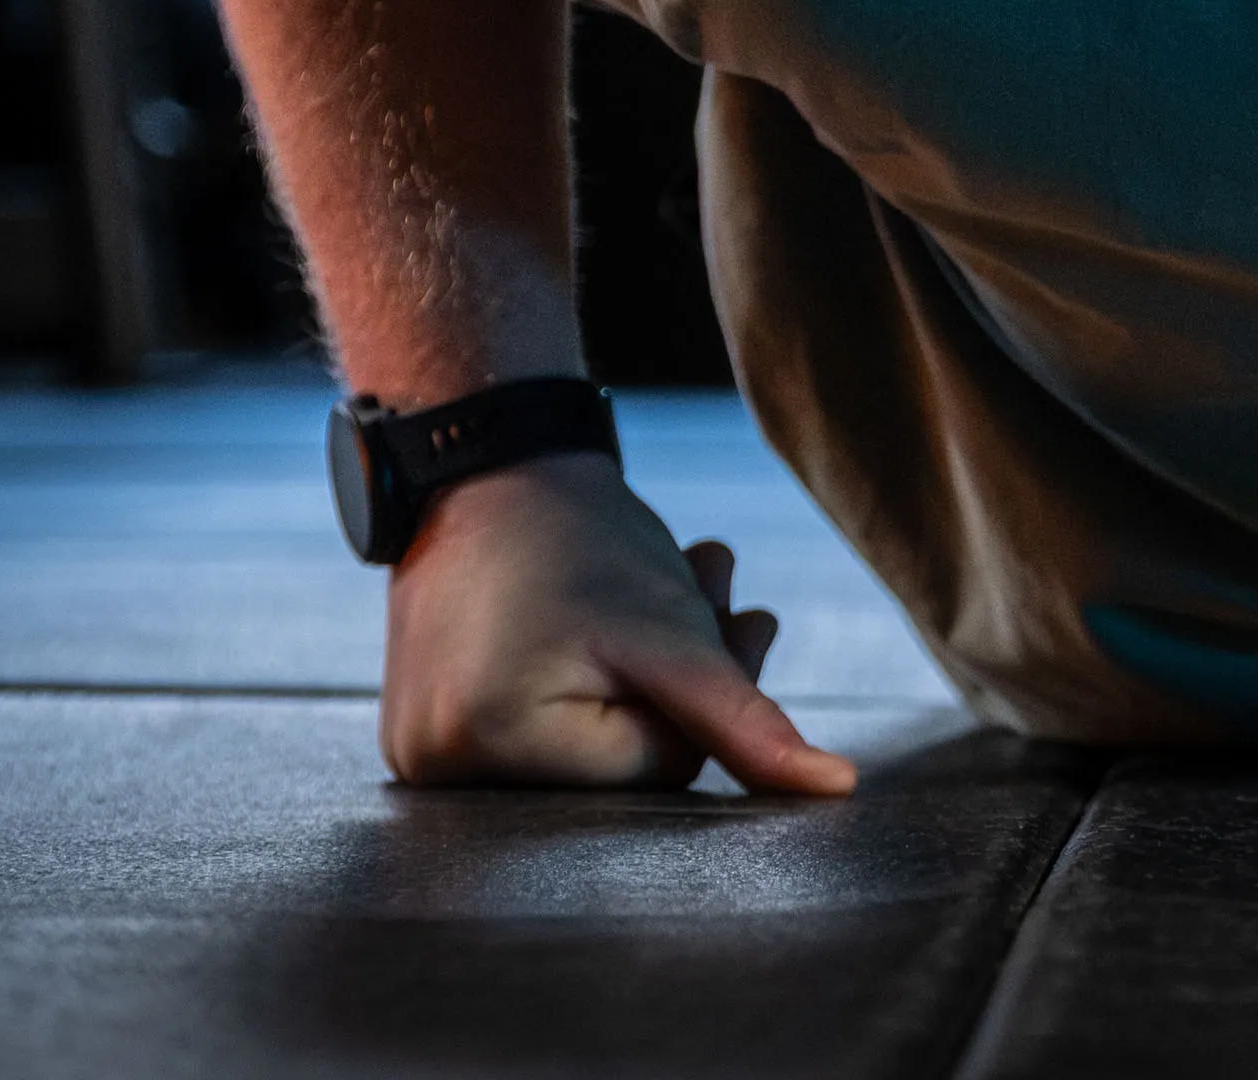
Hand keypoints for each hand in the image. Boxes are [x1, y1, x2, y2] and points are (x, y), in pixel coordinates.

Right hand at [378, 452, 858, 794]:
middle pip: (623, 765)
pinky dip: (595, 678)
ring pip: (592, 745)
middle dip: (688, 681)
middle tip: (720, 588)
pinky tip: (618, 617)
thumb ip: (748, 721)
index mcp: (485, 750)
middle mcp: (435, 770)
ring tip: (684, 580)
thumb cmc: (578, 541)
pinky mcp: (425, 732)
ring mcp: (420, 755)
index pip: (655, 769)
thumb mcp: (673, 634)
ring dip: (654, 670)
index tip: (733, 618)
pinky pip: (543, 731)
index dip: (705, 694)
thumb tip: (837, 791)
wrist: (482, 466)